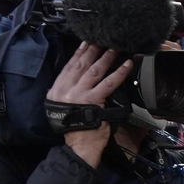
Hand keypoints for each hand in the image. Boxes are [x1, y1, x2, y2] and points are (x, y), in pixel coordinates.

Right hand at [48, 43, 133, 166]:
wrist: (78, 144)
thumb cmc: (75, 128)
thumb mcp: (64, 106)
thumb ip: (69, 92)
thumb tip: (80, 78)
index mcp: (57, 88)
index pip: (69, 66)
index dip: (79, 52)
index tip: (87, 41)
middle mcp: (66, 88)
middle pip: (82, 64)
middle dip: (93, 49)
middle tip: (103, 38)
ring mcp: (79, 93)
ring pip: (95, 70)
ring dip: (107, 57)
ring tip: (117, 48)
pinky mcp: (93, 99)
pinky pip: (109, 82)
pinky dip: (119, 72)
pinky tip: (126, 64)